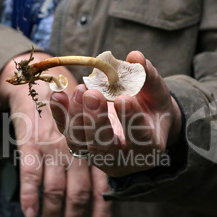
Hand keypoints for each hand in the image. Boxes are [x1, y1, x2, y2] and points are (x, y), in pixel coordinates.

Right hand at [0, 52, 110, 216]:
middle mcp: (77, 148)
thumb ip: (94, 157)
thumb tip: (101, 192)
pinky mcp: (31, 141)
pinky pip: (30, 173)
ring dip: (52, 216)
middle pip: (78, 194)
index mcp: (93, 146)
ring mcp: (53, 145)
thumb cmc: (68, 111)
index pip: (101, 185)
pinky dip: (30, 196)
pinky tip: (29, 213)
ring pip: (55, 189)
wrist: (39, 83)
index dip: (101, 212)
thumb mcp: (87, 130)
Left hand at [50, 51, 181, 176]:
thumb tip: (135, 56)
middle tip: (92, 94)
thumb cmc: (152, 110)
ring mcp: (97, 156)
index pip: (140, 138)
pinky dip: (60, 114)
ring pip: (80, 143)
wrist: (141, 127)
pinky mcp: (80, 146)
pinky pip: (67, 133)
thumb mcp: (158, 95)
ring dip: (76, 116)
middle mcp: (121, 159)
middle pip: (104, 147)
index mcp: (149, 149)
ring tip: (80, 89)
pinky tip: (58, 95)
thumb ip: (149, 78)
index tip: (122, 98)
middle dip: (95, 121)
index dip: (130, 119)